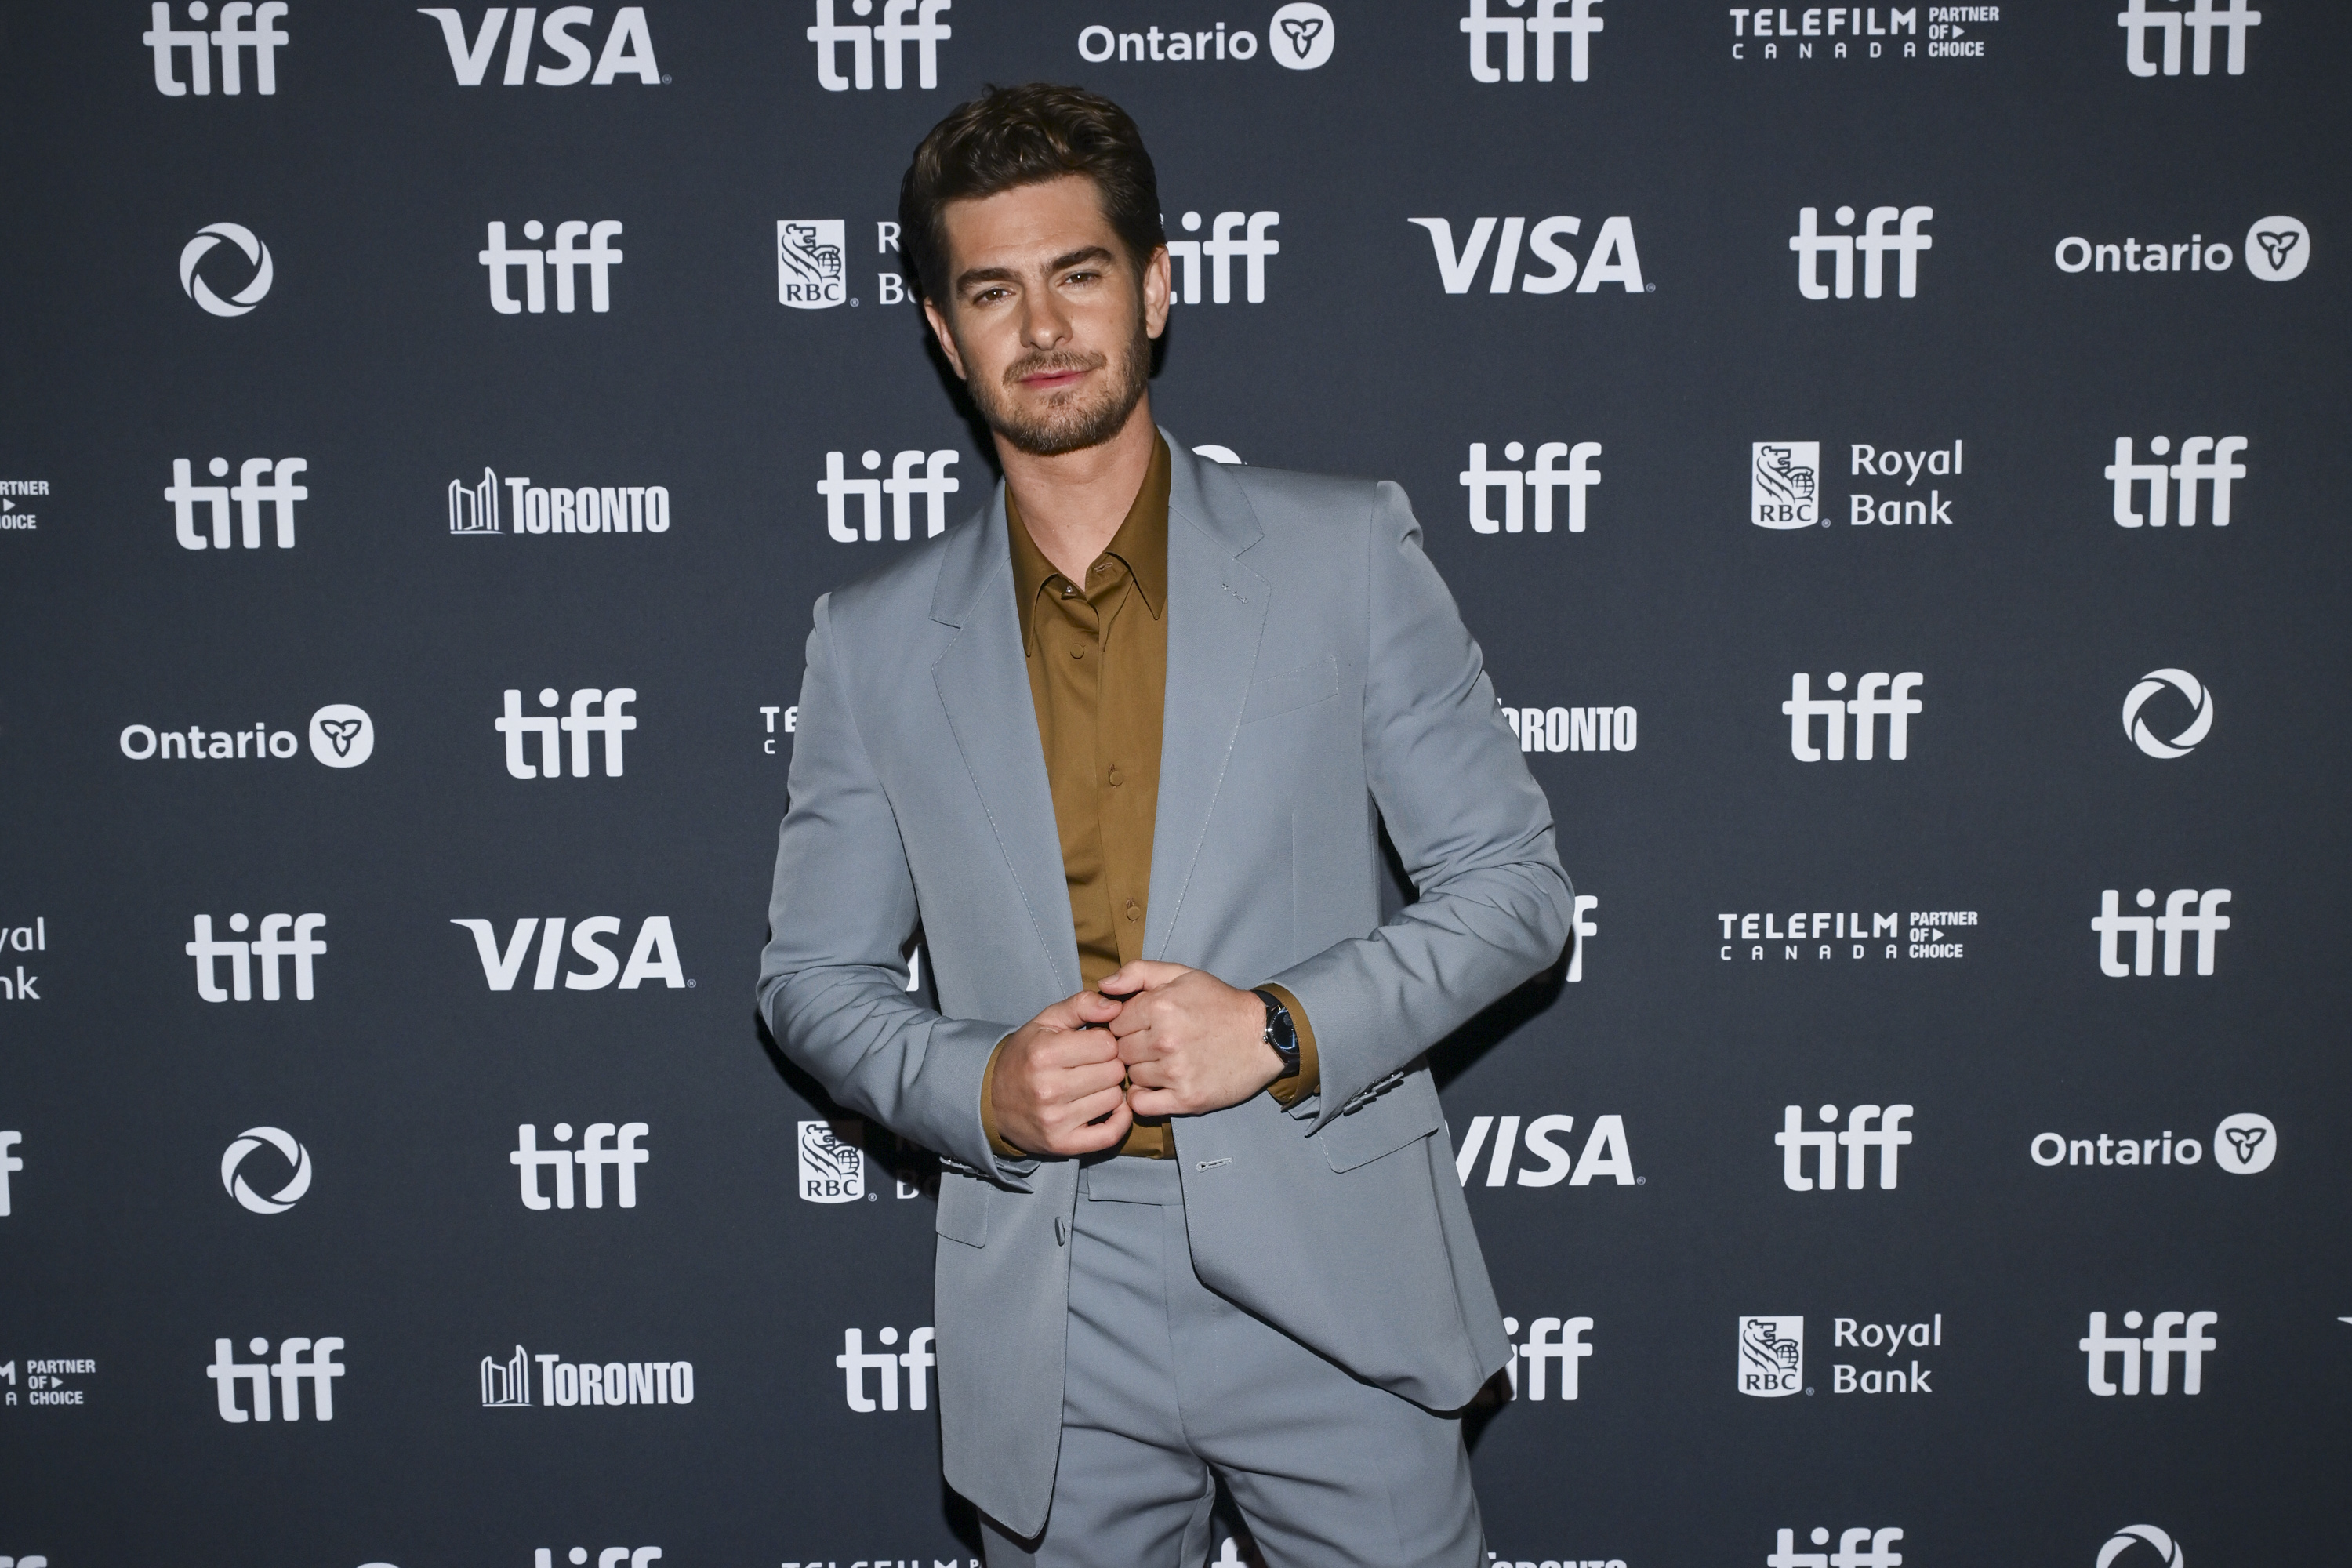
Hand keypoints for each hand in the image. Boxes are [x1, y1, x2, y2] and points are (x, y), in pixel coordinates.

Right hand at [989, 990, 1133, 1156]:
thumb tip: (1116, 1006)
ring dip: (1110, 1090)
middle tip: (1093, 1066)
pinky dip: (1119, 1120)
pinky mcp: (1063, 1145)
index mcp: (1044, 1053)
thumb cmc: (1026, 1056)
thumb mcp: (1046, 1021)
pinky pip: (1111, 1134)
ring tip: (1092, 1085)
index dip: (1105, 1041)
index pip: (1107, 1044)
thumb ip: (1081, 1005)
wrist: (991, 1100)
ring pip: (1115, 1099)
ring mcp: (1056, 1120)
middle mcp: (1049, 1088)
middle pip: (1115, 1071)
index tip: (1092, 1046)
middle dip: (1109, 1065)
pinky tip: (1111, 1108)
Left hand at [1101, 960, 1284, 1117]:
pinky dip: (1143, 1098)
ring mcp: (1176, 1071)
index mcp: (1161, 1005)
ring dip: (1142, 1071)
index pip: (1114, 1023)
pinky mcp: (1187, 1098)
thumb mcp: (1182, 974)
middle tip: (1153, 1045)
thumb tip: (1103, 985)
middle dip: (1132, 1048)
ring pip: (1132, 1076)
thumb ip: (1137, 972)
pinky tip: (1157, 1086)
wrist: (1264, 1036)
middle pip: (1121, 1051)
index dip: (1126, 1024)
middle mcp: (1166, 1039)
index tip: (1142, 1026)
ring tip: (1163, 1062)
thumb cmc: (1220, 1003)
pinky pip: (1142, 1104)